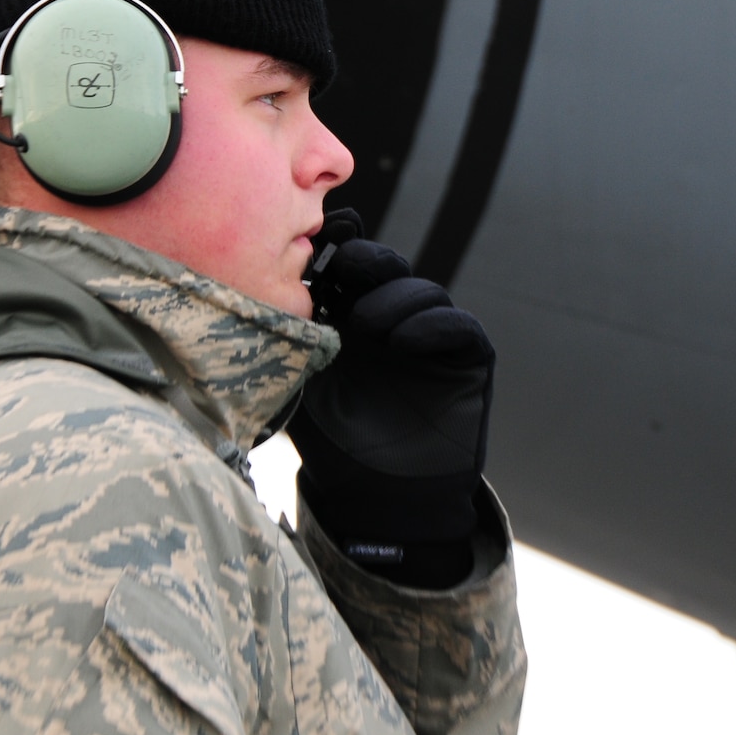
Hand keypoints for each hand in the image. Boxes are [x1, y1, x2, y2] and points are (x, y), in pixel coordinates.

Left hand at [289, 211, 494, 572]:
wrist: (378, 499)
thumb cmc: (332, 445)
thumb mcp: (300, 384)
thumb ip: (292, 338)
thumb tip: (268, 286)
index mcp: (352, 318)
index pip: (351, 265)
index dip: (340, 244)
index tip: (322, 235)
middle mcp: (394, 321)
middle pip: (388, 267)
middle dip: (367, 262)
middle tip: (344, 271)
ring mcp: (433, 338)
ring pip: (423, 291)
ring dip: (396, 299)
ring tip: (368, 328)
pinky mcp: (467, 360)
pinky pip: (460, 326)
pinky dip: (434, 325)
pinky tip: (404, 341)